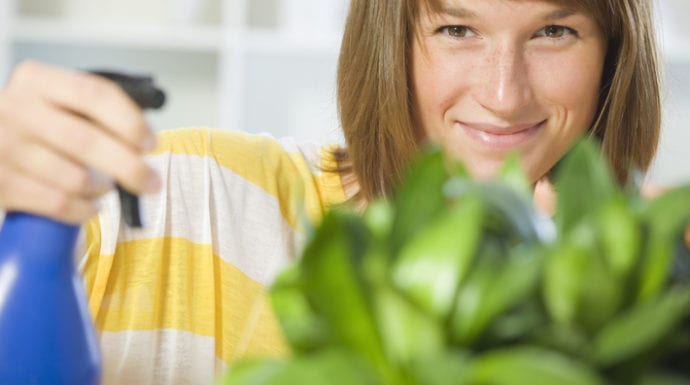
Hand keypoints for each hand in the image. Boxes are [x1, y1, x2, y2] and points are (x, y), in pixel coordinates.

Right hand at [0, 61, 160, 223]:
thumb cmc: (38, 123)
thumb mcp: (60, 100)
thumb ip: (99, 110)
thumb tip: (145, 140)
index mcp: (38, 81)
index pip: (94, 94)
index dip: (130, 122)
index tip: (150, 144)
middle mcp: (17, 109)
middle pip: (87, 142)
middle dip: (129, 167)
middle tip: (151, 182)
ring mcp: (4, 147)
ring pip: (75, 178)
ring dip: (102, 189)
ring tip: (106, 186)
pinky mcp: (0, 183)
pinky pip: (58, 203)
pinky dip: (83, 209)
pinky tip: (89, 204)